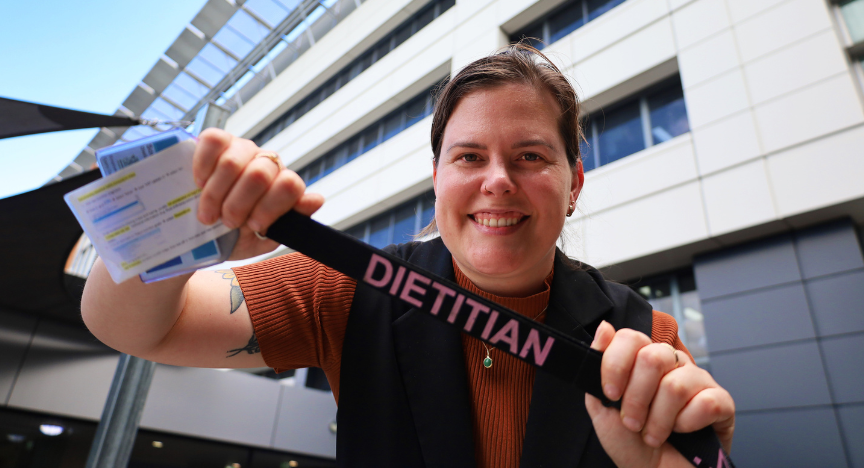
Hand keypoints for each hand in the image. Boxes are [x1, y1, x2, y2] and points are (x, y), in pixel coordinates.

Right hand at [193, 128, 323, 260]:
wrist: (204, 233)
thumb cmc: (238, 235)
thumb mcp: (265, 238)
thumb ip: (291, 222)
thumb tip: (316, 199)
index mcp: (284, 184)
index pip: (289, 185)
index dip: (269, 208)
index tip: (252, 227)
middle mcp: (267, 162)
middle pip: (259, 174)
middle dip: (238, 205)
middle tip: (227, 222)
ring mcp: (243, 148)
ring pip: (233, 161)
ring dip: (215, 193)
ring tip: (208, 214)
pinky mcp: (217, 140)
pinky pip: (213, 141)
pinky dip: (203, 165)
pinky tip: (199, 184)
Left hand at [584, 321, 734, 467]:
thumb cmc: (631, 445)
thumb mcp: (603, 408)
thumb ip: (598, 369)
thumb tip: (604, 327)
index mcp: (643, 360)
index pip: (630, 337)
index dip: (616, 364)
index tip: (610, 394)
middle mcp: (673, 364)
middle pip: (653, 357)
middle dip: (636, 398)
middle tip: (633, 423)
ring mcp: (699, 381)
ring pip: (675, 385)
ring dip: (658, 419)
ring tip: (654, 435)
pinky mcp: (722, 403)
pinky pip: (705, 403)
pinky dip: (686, 425)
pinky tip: (682, 433)